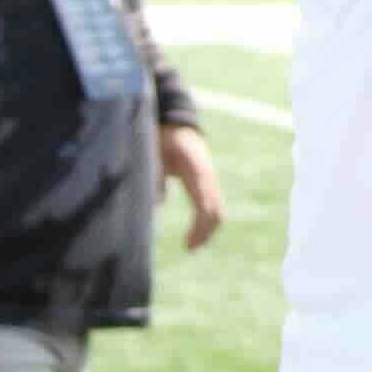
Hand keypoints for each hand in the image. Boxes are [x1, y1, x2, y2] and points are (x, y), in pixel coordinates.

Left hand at [160, 124, 224, 251]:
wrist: (174, 123)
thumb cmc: (161, 137)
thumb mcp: (153, 153)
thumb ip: (154, 175)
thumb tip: (156, 205)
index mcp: (196, 168)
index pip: (205, 203)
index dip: (199, 227)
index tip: (188, 244)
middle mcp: (207, 175)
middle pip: (217, 209)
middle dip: (206, 232)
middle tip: (189, 249)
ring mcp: (208, 178)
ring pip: (218, 209)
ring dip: (208, 230)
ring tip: (192, 246)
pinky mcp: (204, 182)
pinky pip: (212, 205)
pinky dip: (207, 221)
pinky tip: (195, 235)